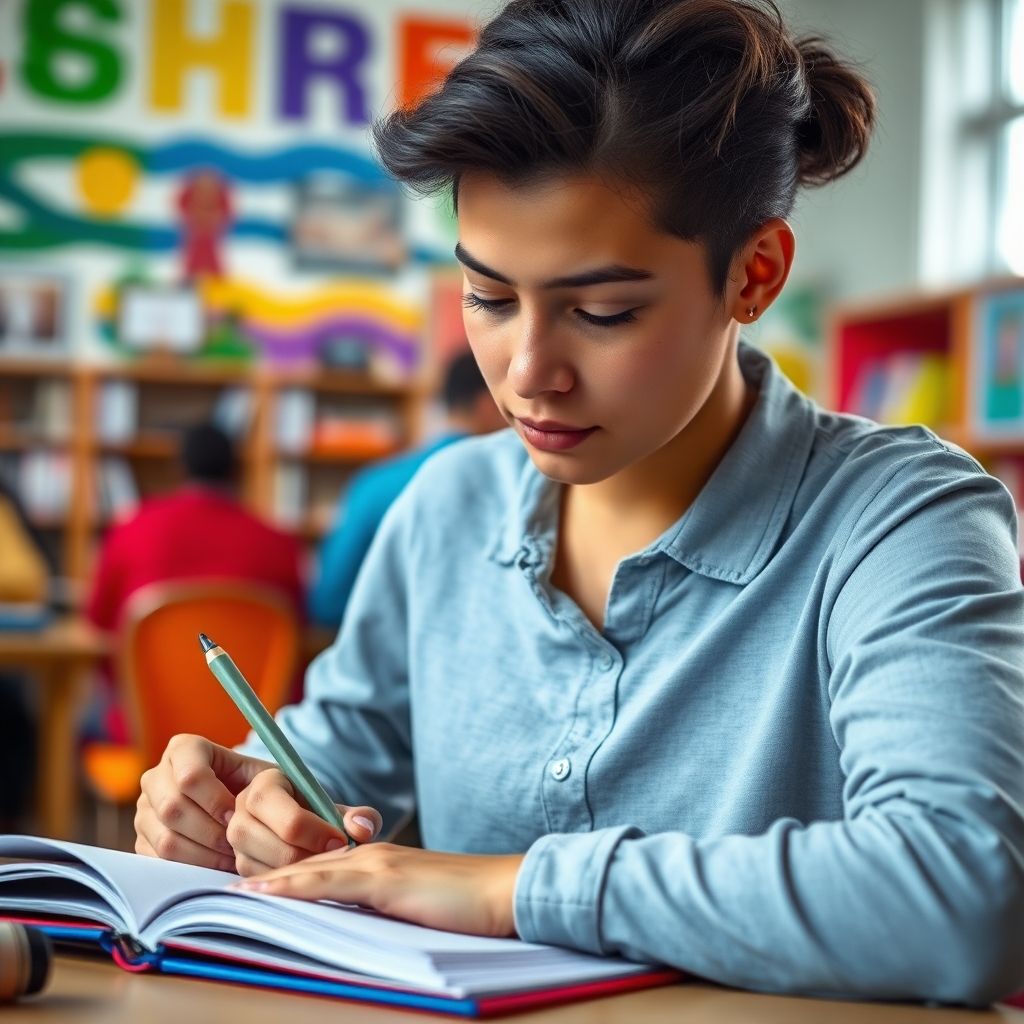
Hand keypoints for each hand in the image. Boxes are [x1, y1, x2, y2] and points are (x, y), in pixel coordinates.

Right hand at [135, 734, 274, 870]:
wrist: (241, 806)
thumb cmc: (256, 788)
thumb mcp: (263, 776)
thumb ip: (260, 783)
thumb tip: (249, 806)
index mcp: (183, 749)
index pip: (189, 775)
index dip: (216, 800)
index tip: (237, 815)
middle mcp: (156, 776)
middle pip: (173, 808)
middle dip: (211, 831)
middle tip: (236, 843)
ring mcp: (144, 810)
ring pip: (167, 839)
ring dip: (204, 854)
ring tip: (232, 857)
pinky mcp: (141, 840)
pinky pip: (160, 862)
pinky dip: (192, 867)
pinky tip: (217, 865)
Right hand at [229, 767, 380, 874]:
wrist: (308, 826)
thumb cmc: (323, 816)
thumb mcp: (342, 811)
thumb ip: (360, 817)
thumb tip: (361, 829)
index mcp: (266, 783)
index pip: (277, 807)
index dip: (313, 830)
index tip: (339, 841)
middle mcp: (241, 808)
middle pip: (258, 838)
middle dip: (298, 853)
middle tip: (328, 858)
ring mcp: (234, 837)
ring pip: (250, 862)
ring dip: (287, 871)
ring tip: (317, 868)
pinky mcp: (236, 862)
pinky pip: (252, 878)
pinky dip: (278, 884)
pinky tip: (302, 879)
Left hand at [232, 844, 524, 936]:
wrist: (506, 890)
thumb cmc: (468, 904)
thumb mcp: (415, 905)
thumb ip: (381, 907)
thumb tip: (348, 925)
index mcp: (377, 862)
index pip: (317, 866)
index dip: (282, 876)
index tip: (247, 888)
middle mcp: (370, 856)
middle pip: (304, 862)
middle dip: (263, 871)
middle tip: (221, 887)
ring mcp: (377, 864)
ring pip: (307, 868)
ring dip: (266, 879)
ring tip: (228, 890)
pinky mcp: (384, 879)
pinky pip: (326, 881)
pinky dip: (291, 885)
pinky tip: (264, 890)